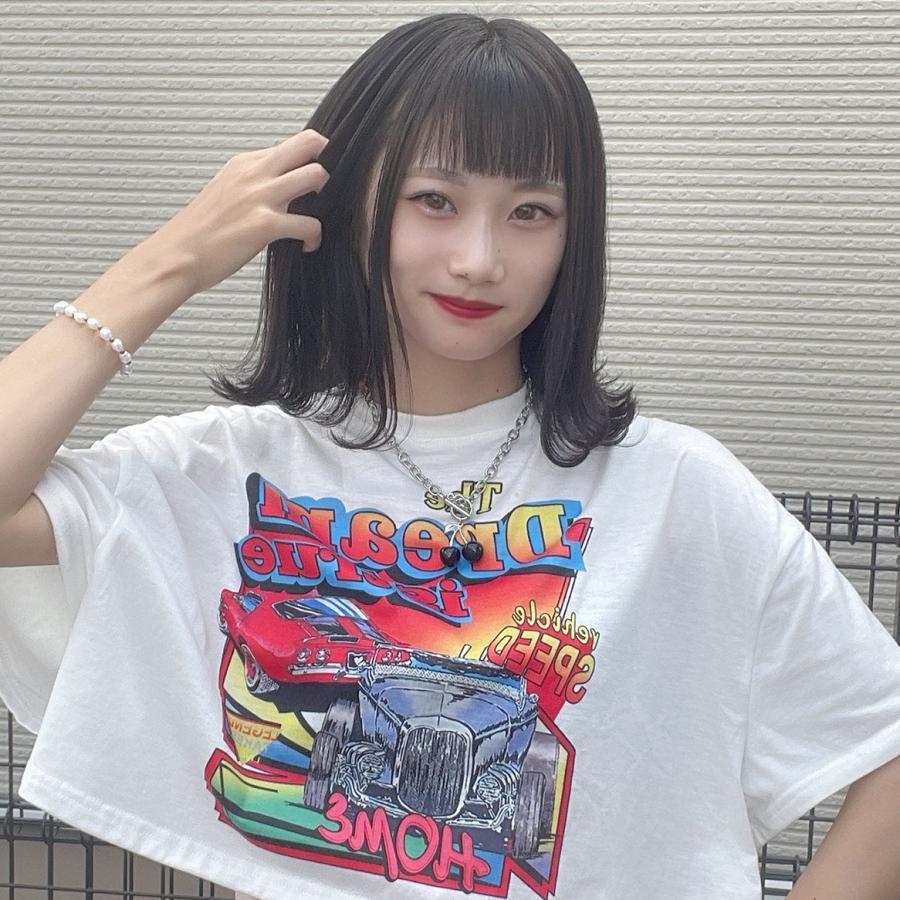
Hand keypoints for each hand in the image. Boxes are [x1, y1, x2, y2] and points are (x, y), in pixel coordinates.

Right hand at [151, 129, 329, 295]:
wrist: (176, 256)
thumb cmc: (200, 232)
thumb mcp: (226, 192)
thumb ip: (252, 183)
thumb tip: (279, 187)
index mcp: (244, 163)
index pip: (293, 143)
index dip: (314, 158)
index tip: (318, 180)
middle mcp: (254, 173)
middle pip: (309, 143)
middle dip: (330, 163)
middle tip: (327, 192)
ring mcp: (260, 196)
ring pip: (317, 175)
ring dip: (328, 198)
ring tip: (317, 218)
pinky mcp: (264, 224)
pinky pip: (310, 223)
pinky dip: (315, 237)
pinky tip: (307, 246)